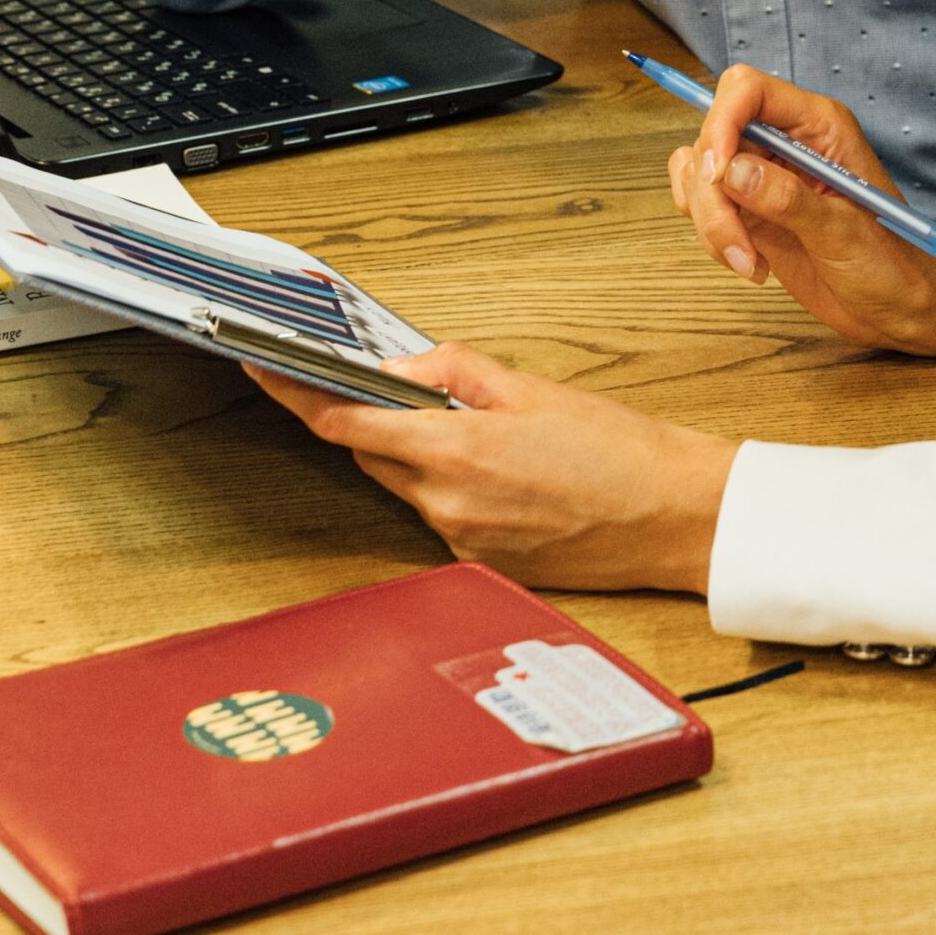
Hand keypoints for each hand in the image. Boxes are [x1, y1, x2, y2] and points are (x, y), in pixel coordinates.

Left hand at [245, 343, 737, 593]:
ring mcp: (463, 542)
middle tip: (392, 387)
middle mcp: (447, 506)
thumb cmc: (617, 450)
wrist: (672, 516)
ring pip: (410, 487)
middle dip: (374, 421)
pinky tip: (507, 472)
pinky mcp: (483, 565)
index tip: (263, 368)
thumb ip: (456, 372)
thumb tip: (400, 368)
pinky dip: (455, 487)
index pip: (347, 424)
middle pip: (373, 456)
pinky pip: (444, 517)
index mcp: (455, 452)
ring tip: (484, 431)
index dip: (297, 396)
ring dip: (422, 455)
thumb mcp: (533, 388)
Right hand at [669, 67, 935, 360]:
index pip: (748, 91)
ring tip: (748, 261)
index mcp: (818, 126)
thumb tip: (733, 171)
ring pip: (700, 172)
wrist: (898, 308)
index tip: (718, 174)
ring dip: (709, 219)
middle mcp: (785, 142)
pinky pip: (701, 202)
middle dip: (711, 189)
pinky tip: (749, 263)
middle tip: (736, 241)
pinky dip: (709, 233)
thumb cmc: (890, 264)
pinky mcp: (748, 209)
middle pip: (714, 134)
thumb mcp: (845, 233)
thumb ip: (789, 199)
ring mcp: (763, 176)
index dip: (722, 122)